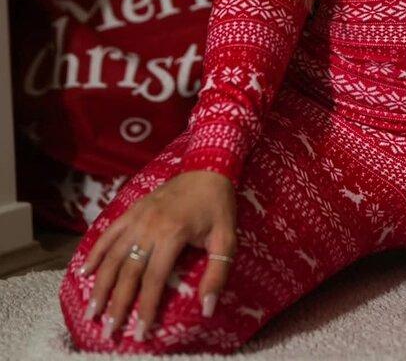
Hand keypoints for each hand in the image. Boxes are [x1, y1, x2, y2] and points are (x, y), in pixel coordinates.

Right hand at [78, 170, 236, 343]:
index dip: (146, 308)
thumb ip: (218, 273)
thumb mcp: (226, 239)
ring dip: (100, 285)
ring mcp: (138, 216)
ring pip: (113, 255)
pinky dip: (95, 252)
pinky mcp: (132, 209)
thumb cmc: (218, 206)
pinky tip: (85, 273)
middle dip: (117, 304)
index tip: (140, 333)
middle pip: (128, 272)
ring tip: (92, 311)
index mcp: (173, 234)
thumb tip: (207, 309)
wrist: (208, 166)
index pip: (154, 280)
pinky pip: (108, 233)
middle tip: (108, 332)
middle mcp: (150, 226)